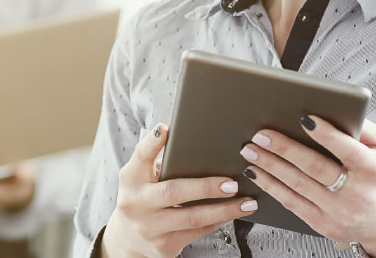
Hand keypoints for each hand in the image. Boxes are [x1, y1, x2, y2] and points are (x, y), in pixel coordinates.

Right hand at [101, 123, 255, 257]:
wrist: (129, 238)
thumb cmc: (143, 198)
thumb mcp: (141, 176)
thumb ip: (160, 161)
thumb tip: (196, 144)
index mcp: (130, 178)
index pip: (140, 156)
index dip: (152, 142)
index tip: (166, 129)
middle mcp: (136, 203)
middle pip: (173, 192)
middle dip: (206, 188)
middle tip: (232, 184)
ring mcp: (150, 227)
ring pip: (192, 217)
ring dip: (223, 209)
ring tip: (246, 202)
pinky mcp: (164, 245)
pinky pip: (197, 232)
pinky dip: (218, 221)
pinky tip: (233, 213)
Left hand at [238, 117, 375, 255]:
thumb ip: (363, 128)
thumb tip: (334, 109)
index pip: (348, 151)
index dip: (326, 134)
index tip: (304, 117)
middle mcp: (359, 195)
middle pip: (315, 168)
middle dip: (284, 149)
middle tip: (260, 133)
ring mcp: (340, 213)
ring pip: (298, 185)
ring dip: (270, 166)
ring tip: (250, 149)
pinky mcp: (324, 226)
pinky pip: (292, 203)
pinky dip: (270, 186)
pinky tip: (256, 173)